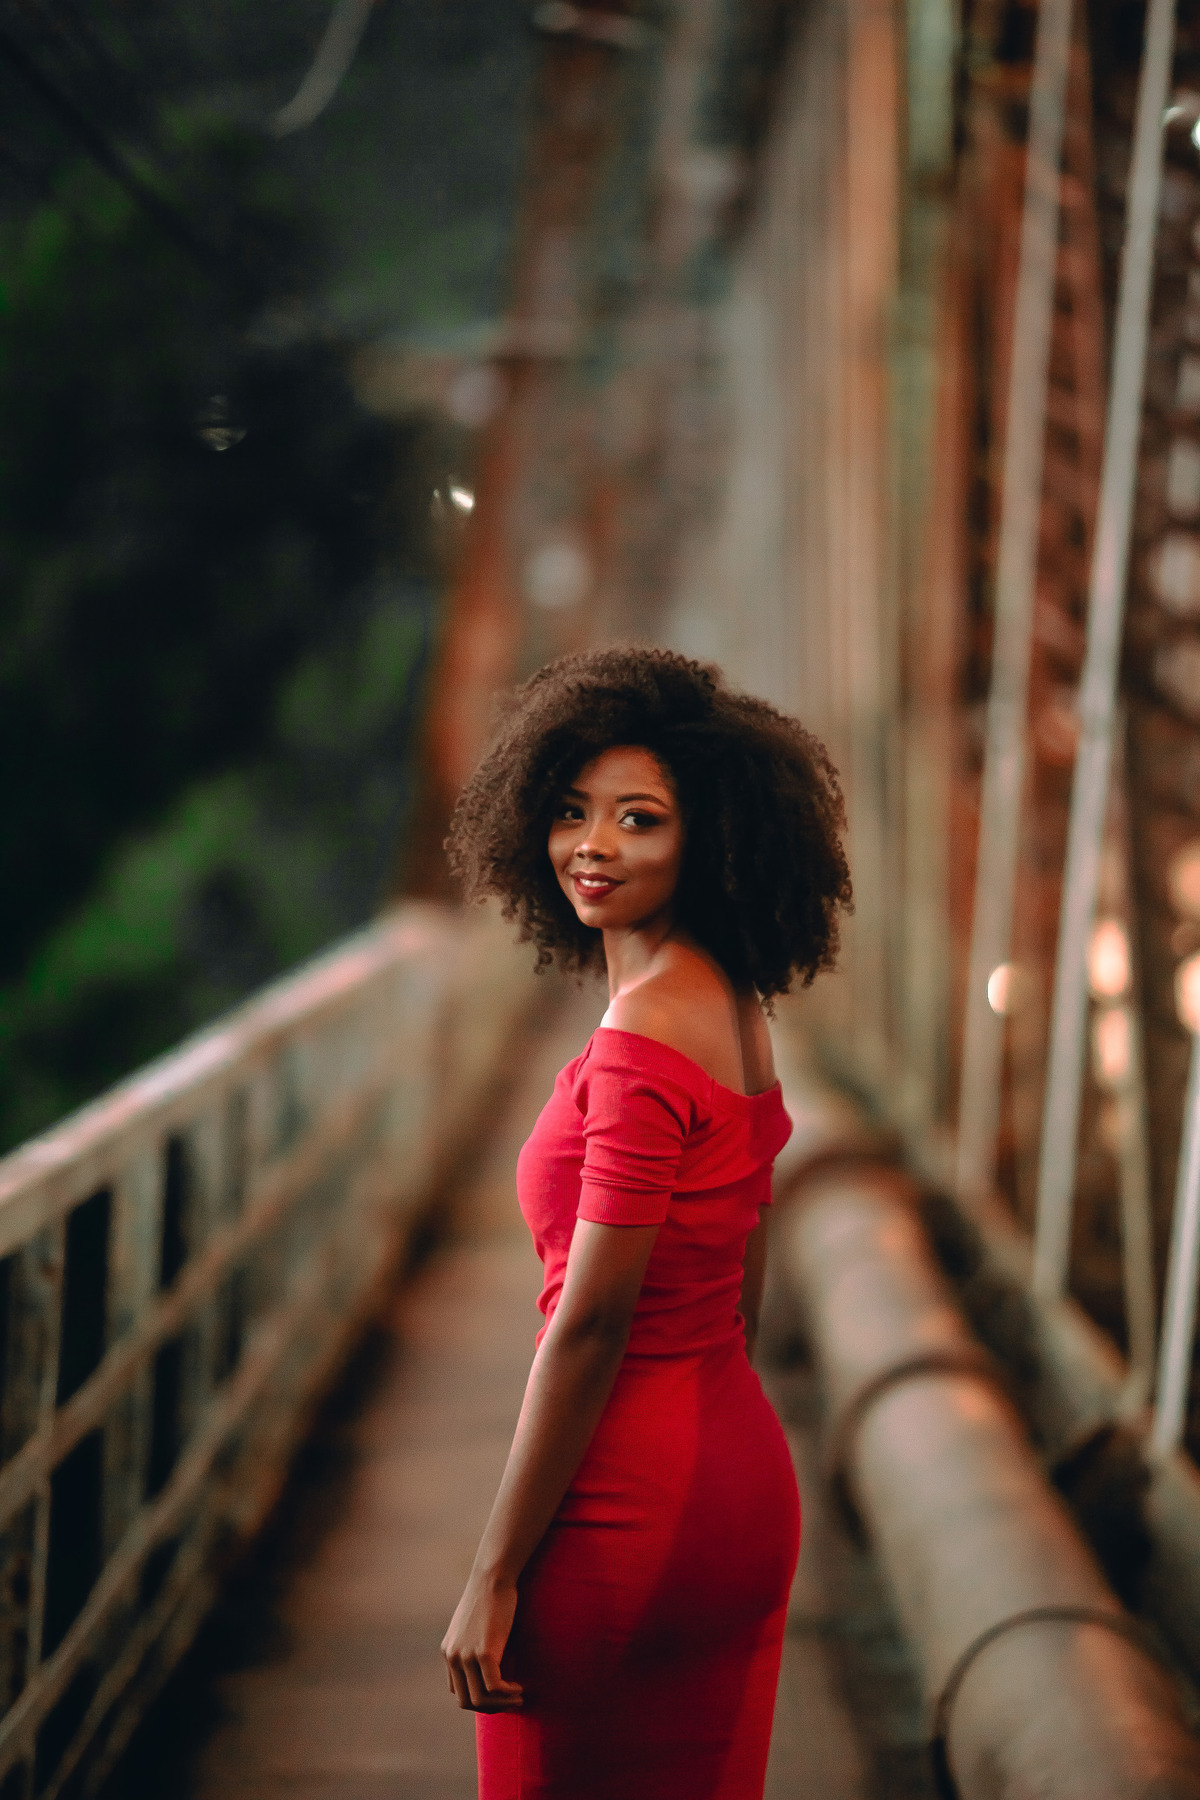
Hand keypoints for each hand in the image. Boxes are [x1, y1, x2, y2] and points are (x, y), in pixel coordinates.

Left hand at [441, 1570, 523, 1711]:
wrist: (493, 1577)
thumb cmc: (490, 1597)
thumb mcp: (474, 1626)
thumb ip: (474, 1646)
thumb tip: (491, 1669)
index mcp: (448, 1651)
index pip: (458, 1691)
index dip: (479, 1698)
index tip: (498, 1695)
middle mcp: (453, 1656)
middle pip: (466, 1701)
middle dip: (490, 1707)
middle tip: (510, 1702)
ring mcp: (466, 1656)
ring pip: (480, 1699)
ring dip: (501, 1704)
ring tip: (518, 1698)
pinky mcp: (484, 1653)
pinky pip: (494, 1687)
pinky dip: (508, 1693)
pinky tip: (519, 1688)